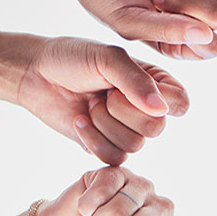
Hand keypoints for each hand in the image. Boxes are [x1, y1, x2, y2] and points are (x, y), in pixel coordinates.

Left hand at [0, 36, 187, 163]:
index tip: (126, 84)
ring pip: (134, 145)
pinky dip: (92, 139)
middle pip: (156, 128)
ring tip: (89, 104)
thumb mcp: (107, 58)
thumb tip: (161, 110)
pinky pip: (114, 158)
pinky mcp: (107, 146)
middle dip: (122, 110)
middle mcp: (147, 108)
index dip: (157, 100)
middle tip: (103, 93)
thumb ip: (136, 81)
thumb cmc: (73, 58)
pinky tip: (80, 120)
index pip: (180, 103)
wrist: (36, 75)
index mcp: (156, 83)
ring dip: (104, 123)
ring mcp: (127, 129)